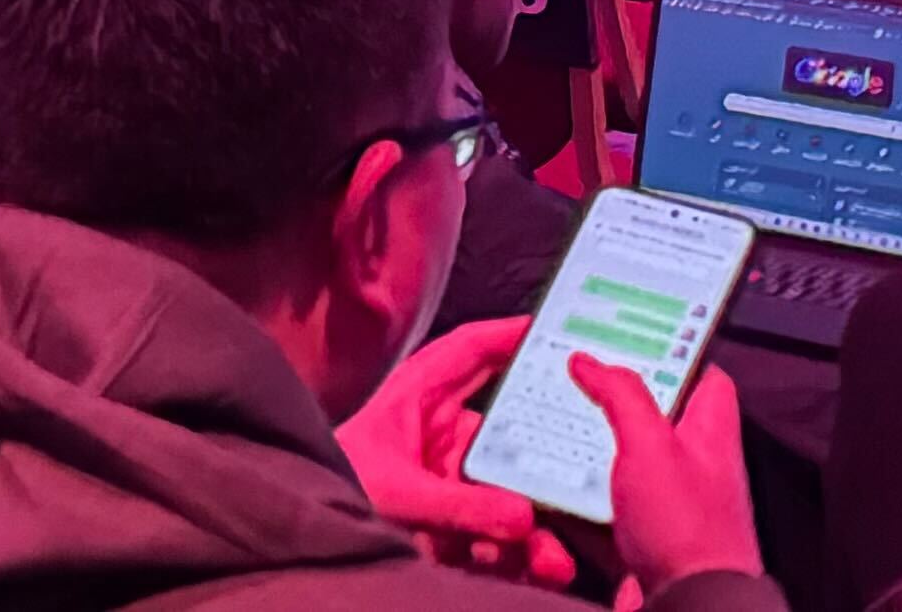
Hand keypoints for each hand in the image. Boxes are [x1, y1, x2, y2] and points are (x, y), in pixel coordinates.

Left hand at [337, 321, 571, 588]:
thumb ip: (461, 504)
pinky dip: (522, 555)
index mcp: (418, 400)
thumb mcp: (398, 493)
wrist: (311, 538)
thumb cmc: (339, 490)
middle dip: (550, 456)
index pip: (467, 353)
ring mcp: (453, 479)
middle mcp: (442, 434)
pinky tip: (537, 572)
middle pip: (510, 431)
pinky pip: (503, 535)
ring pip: (513, 493)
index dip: (506, 335)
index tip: (551, 328)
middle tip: (590, 465)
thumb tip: (526, 518)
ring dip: (539, 528)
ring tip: (553, 559)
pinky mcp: (459, 524)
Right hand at [573, 350, 756, 596]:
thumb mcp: (651, 444)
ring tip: (550, 425)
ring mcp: (668, 502)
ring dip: (588, 447)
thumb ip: (621, 394)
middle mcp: (692, 463)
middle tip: (573, 376)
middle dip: (611, 398)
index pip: (702, 372)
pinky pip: (603, 502)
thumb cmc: (689, 532)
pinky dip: (577, 494)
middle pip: (651, 413)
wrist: (690, 608)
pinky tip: (550, 485)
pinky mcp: (644, 535)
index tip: (630, 330)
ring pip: (622, 457)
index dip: (671, 346)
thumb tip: (590, 359)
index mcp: (708, 431)